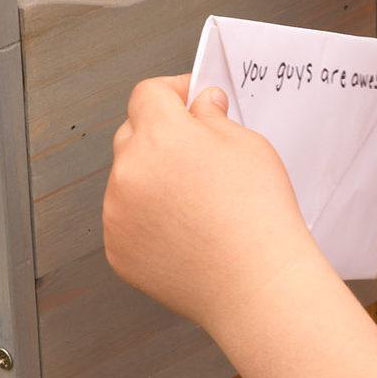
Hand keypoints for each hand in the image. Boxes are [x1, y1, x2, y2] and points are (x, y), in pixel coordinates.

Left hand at [103, 78, 325, 339]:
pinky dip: (146, 220)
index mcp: (160, 135)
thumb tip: (200, 105)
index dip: (172, 92)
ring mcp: (117, 214)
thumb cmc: (259, 217)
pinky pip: (125, 221)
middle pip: (131, 134)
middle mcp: (129, 171)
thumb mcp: (248, 145)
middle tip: (197, 152)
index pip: (148, 94)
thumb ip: (213, 117)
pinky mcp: (118, 250)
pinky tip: (184, 231)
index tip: (189, 100)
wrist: (256, 285)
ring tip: (194, 203)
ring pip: (126, 181)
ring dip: (151, 180)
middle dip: (159, 135)